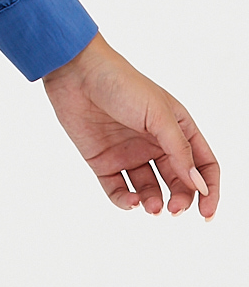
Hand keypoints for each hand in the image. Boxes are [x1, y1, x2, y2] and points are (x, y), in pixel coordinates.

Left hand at [42, 31, 219, 218]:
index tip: (206, 213)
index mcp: (176, 128)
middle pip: (178, 182)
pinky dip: (125, 201)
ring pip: (149, 190)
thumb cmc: (122, 84)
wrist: (76, 73)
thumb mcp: (158, 114)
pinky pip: (118, 190)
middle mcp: (155, 143)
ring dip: (154, 203)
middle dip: (181, 200)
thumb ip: (180, 150)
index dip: (209, 189)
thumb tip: (199, 185)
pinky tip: (131, 201)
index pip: (203, 165)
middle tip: (174, 210)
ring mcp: (129, 153)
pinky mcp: (104, 161)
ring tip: (151, 206)